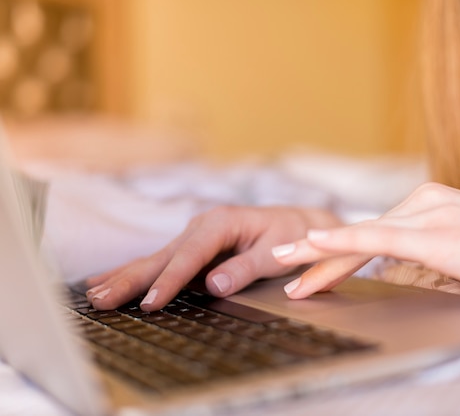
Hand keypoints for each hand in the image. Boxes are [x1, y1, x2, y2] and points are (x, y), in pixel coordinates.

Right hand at [85, 205, 341, 310]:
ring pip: (156, 258)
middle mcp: (203, 225)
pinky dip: (137, 271)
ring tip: (95, 293)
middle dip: (132, 278)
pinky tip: (112, 279)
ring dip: (125, 276)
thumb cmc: (290, 235)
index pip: (190, 255)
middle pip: (163, 255)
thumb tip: (214, 286)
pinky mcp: (193, 246)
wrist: (298, 223)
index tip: (150, 303)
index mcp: (221, 222)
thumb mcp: (276, 252)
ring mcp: (195, 234)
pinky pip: (162, 260)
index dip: (170, 280)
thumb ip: (245, 268)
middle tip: (101, 299)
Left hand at [273, 183, 459, 298]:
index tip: (306, 264)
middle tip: (279, 262)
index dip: (335, 251)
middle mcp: (425, 202)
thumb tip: (406, 272)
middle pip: (358, 233)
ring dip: (319, 256)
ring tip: (283, 268)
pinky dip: (342, 243)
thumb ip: (433, 256)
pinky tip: (315, 248)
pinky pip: (378, 238)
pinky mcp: (438, 234)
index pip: (370, 230)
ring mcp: (430, 215)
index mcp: (430, 205)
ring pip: (360, 236)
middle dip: (316, 253)